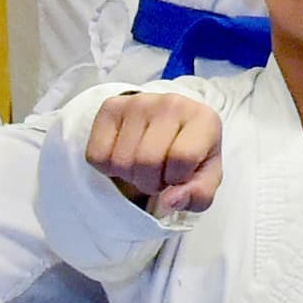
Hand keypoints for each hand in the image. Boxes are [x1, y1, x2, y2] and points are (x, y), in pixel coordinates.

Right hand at [86, 90, 223, 214]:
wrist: (171, 125)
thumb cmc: (191, 155)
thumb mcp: (205, 178)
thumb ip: (198, 195)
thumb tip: (170, 200)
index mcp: (204, 119)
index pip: (181, 158)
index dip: (175, 178)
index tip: (177, 176)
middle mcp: (171, 103)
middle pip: (146, 161)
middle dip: (150, 182)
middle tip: (158, 175)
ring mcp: (139, 102)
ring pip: (120, 161)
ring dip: (130, 176)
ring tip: (143, 166)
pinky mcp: (112, 107)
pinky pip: (97, 155)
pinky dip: (108, 168)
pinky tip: (125, 156)